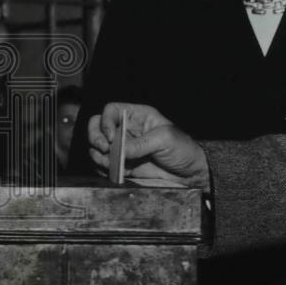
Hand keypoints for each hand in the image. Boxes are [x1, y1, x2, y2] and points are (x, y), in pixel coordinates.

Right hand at [88, 102, 209, 187]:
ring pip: (97, 147)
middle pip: (97, 126)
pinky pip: (104, 165)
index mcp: (138, 116)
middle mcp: (127, 130)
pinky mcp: (123, 165)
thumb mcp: (165, 139)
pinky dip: (103, 168)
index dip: (105, 121)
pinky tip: (115, 171)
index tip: (111, 136)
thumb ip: (141, 143)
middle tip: (105, 149)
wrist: (190, 174)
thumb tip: (120, 149)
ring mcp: (123, 148)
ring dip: (98, 155)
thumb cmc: (182, 149)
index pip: (111, 110)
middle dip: (95, 137)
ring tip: (112, 163)